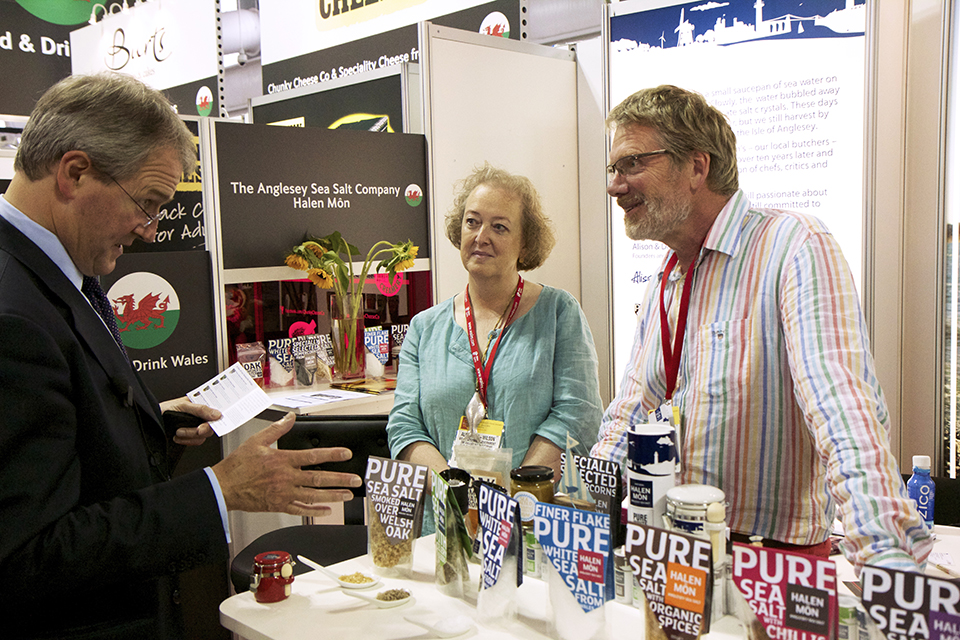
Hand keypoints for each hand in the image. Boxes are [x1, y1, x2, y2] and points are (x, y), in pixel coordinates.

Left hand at [160, 397, 222, 445]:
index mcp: (200, 404)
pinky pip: (197, 442)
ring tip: (178, 431)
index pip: (216, 408)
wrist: (151, 422)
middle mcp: (200, 416)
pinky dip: (187, 441)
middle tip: (197, 429)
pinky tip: (177, 436)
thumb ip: (200, 409)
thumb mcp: (183, 406)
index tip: (218, 418)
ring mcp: (195, 426)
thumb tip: (217, 414)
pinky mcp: (191, 437)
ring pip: (204, 435)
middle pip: (212, 425)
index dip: (220, 414)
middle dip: (203, 428)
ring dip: (190, 435)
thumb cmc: (164, 410)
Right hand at [212, 412, 361, 516]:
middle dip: (340, 479)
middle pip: (318, 479)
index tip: (346, 454)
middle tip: (355, 480)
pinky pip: (300, 509)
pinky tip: (327, 510)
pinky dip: (315, 511)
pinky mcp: (278, 505)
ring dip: (333, 496)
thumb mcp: (256, 440)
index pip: (312, 456)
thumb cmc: (238, 466)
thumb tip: (290, 417)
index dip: (332, 455)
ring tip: (347, 495)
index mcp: (282, 460)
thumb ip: (277, 429)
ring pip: (313, 496)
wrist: (223, 487)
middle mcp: (286, 478)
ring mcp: (283, 494)